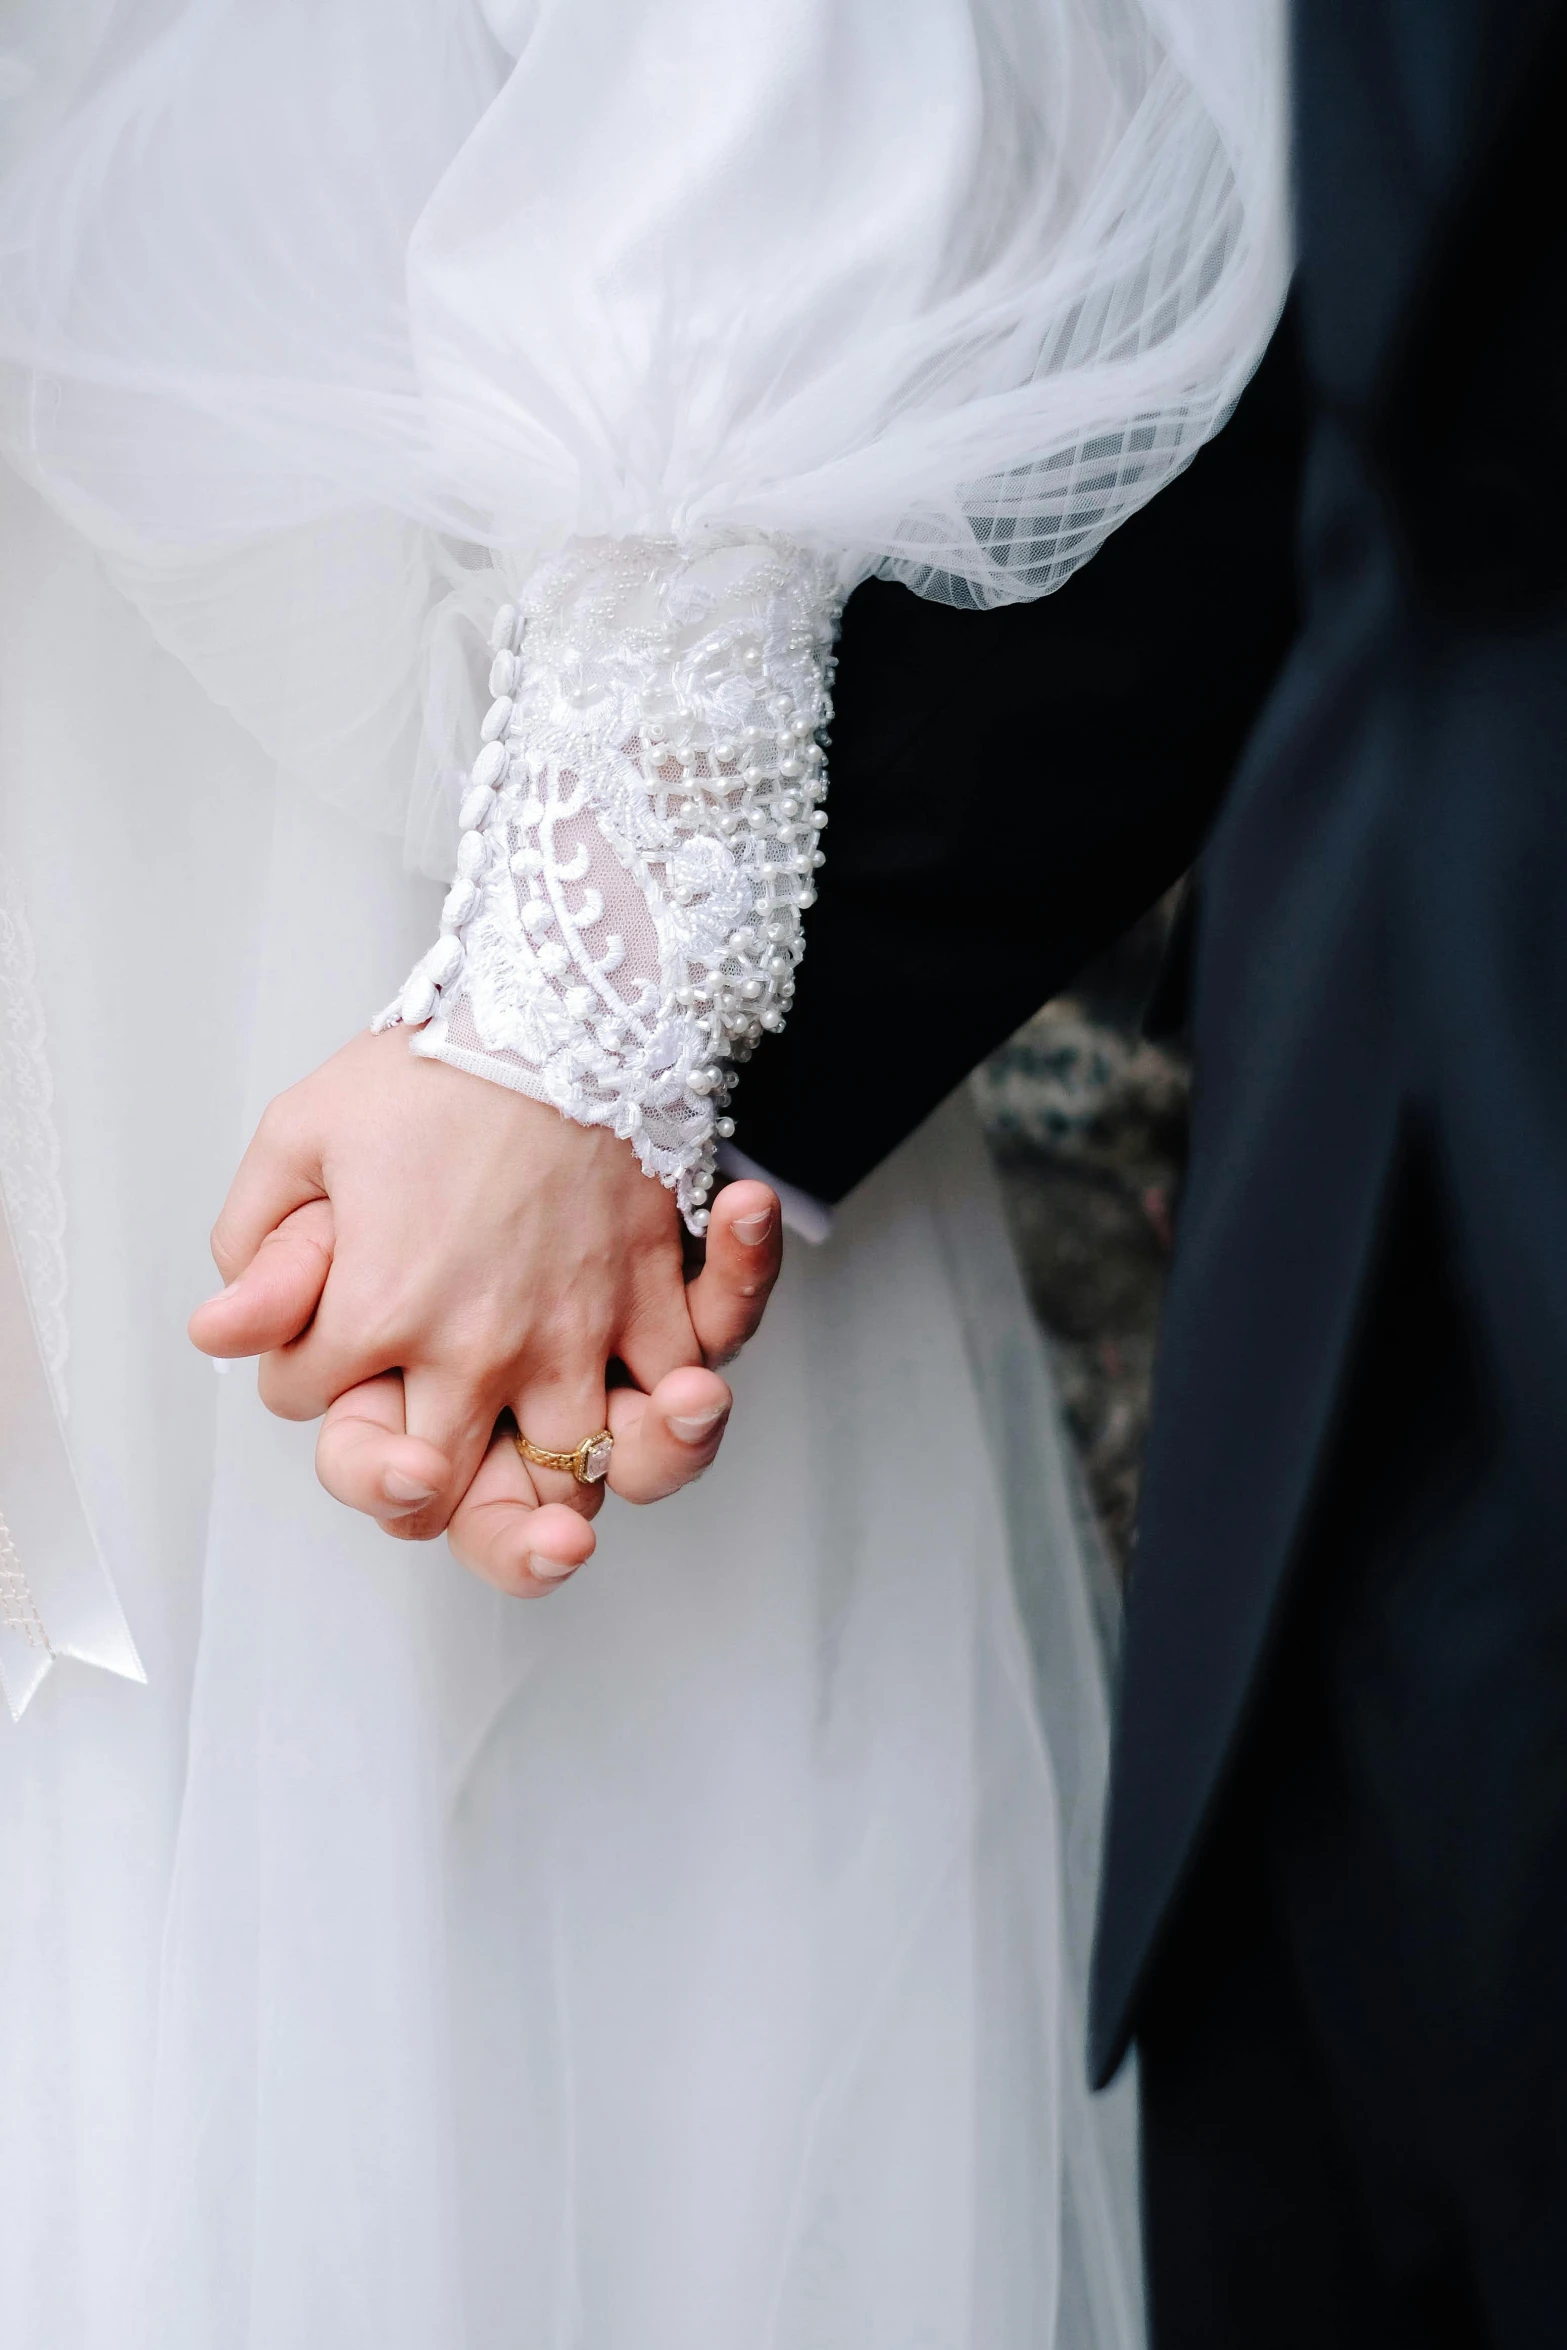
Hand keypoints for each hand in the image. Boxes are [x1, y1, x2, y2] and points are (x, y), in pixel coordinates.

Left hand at [189, 1027, 782, 1552]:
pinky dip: (683, 1407)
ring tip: (546, 1496)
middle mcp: (477, 1348)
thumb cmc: (439, 1062)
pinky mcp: (651, 1304)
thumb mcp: (304, 1132)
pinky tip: (668, 1402)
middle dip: (414, 1489)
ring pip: (566, 1475)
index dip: (304, 1367)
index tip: (326, 1328)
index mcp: (380, 1312)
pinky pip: (680, 1391)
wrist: (566, 1004)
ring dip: (553, 1497)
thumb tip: (222, 1330)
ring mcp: (574, 1335)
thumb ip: (257, 1244)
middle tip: (423, 1462)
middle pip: (435, 1488)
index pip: (307, 1401)